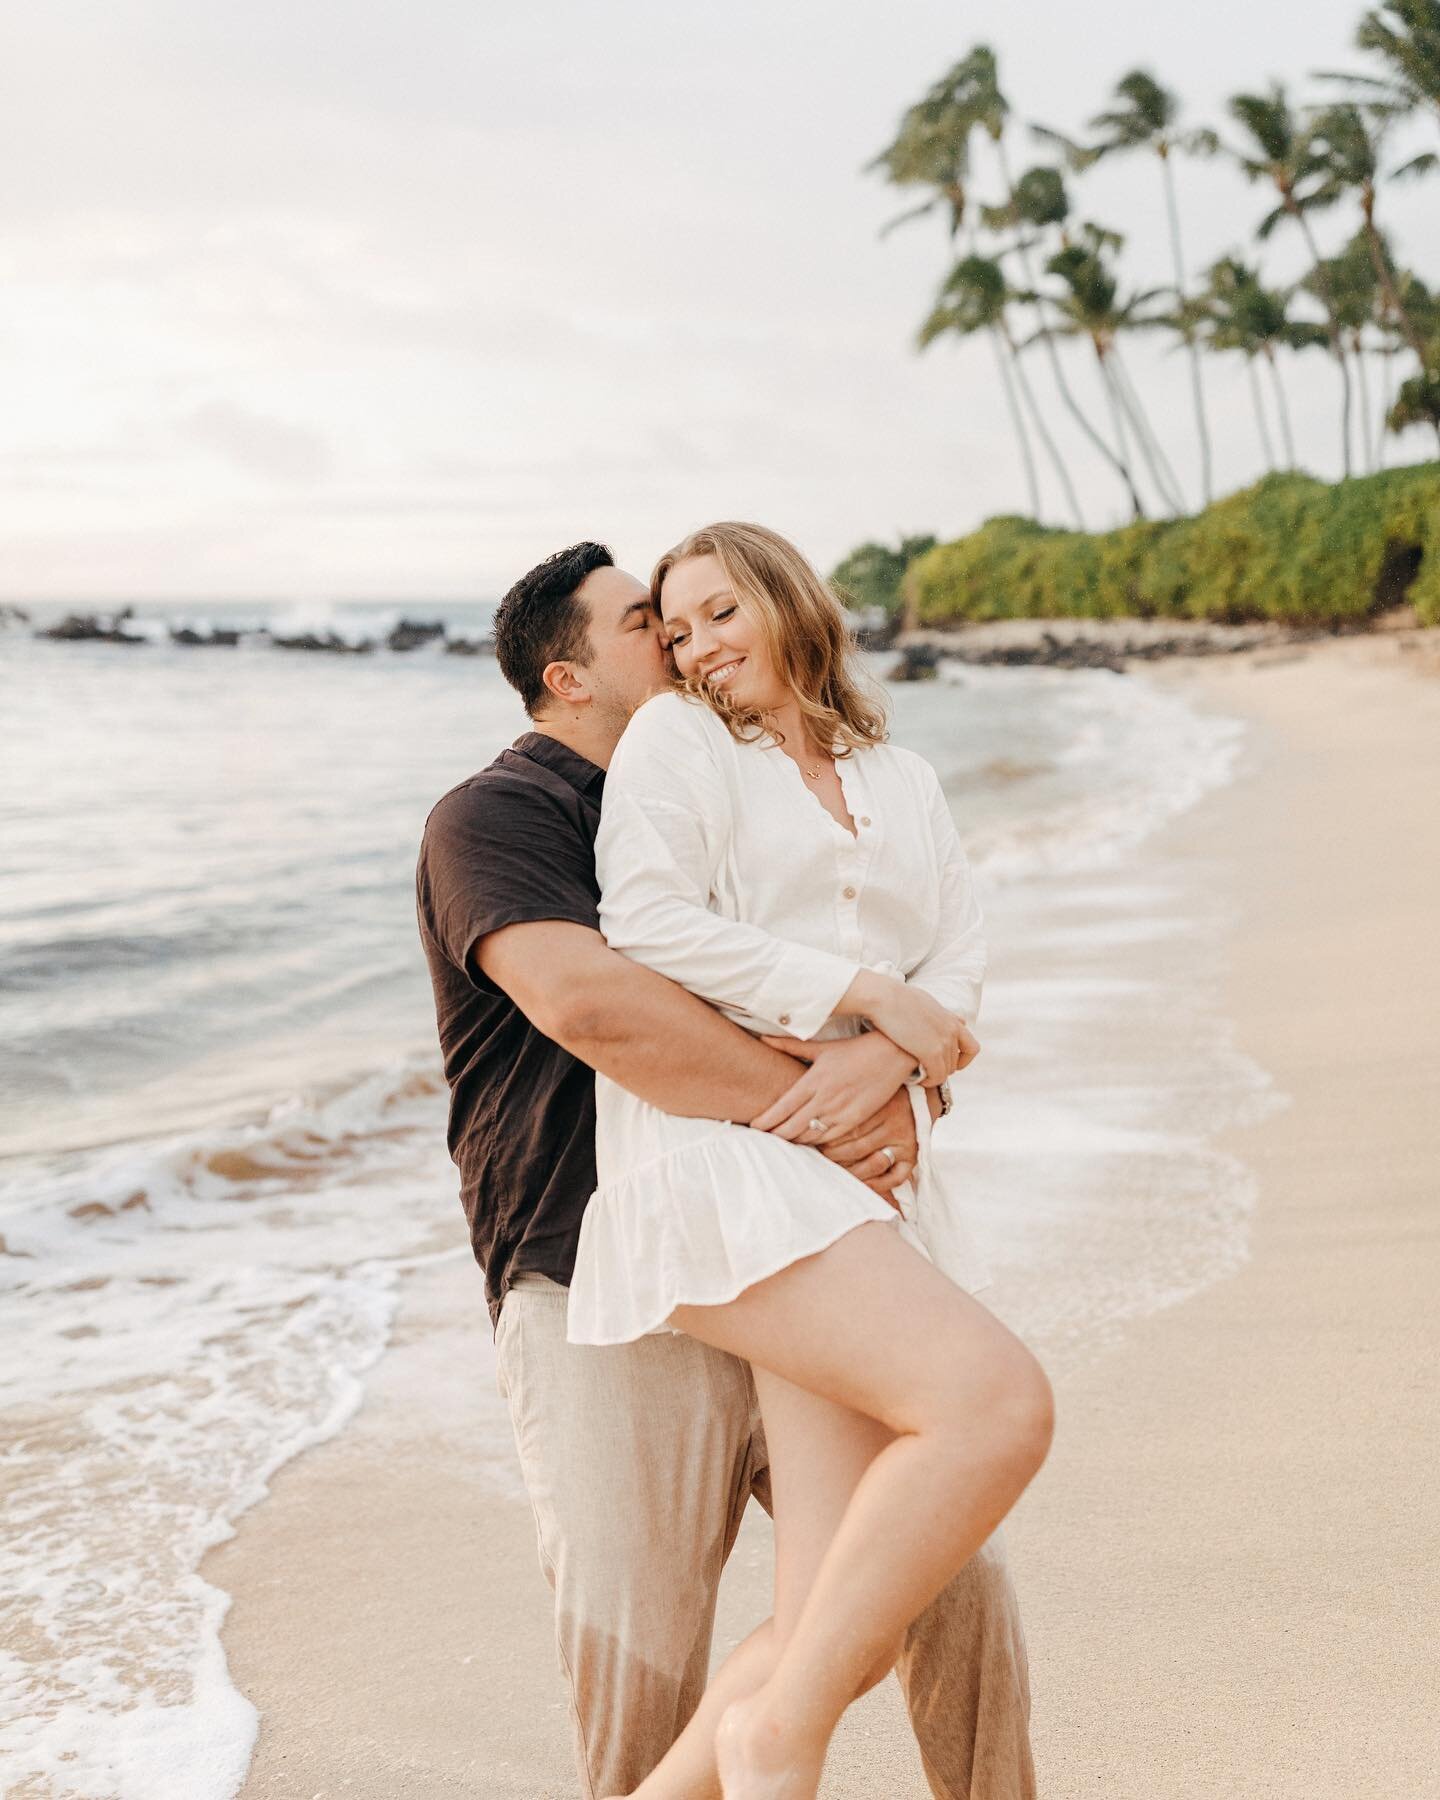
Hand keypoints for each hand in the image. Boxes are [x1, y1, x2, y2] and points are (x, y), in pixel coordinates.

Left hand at [749, 1031, 913, 1144]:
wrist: (892, 1054)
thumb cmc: (854, 1049)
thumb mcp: (821, 1047)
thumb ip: (789, 1046)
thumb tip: (762, 1038)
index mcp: (813, 1080)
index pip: (782, 1107)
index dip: (766, 1121)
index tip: (754, 1127)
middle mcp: (825, 1098)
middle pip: (792, 1127)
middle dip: (776, 1136)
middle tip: (764, 1139)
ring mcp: (841, 1111)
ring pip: (810, 1136)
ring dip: (795, 1141)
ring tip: (783, 1142)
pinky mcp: (856, 1119)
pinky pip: (831, 1139)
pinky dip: (818, 1144)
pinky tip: (809, 1143)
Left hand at [819, 1087, 919, 1209]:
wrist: (912, 1090)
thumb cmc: (875, 1092)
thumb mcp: (858, 1088)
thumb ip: (837, 1100)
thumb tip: (801, 1115)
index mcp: (879, 1105)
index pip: (846, 1128)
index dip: (825, 1138)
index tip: (810, 1142)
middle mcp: (893, 1123)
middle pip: (856, 1147)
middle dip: (833, 1156)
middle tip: (819, 1157)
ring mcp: (904, 1141)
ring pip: (872, 1164)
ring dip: (851, 1171)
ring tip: (834, 1170)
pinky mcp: (912, 1156)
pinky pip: (894, 1177)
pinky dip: (877, 1184)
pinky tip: (861, 1184)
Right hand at [842, 972, 976, 1085]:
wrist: (884, 998)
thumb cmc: (895, 998)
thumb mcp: (923, 1002)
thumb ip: (934, 1013)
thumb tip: (932, 1015)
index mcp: (951, 1020)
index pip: (972, 1047)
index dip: (962, 1060)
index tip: (947, 1063)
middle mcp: (952, 1030)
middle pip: (956, 1062)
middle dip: (941, 1068)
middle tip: (924, 1070)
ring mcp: (944, 1041)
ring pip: (947, 1071)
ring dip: (933, 1076)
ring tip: (917, 1074)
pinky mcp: (932, 1052)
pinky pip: (937, 1077)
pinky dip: (928, 1081)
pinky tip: (915, 1078)